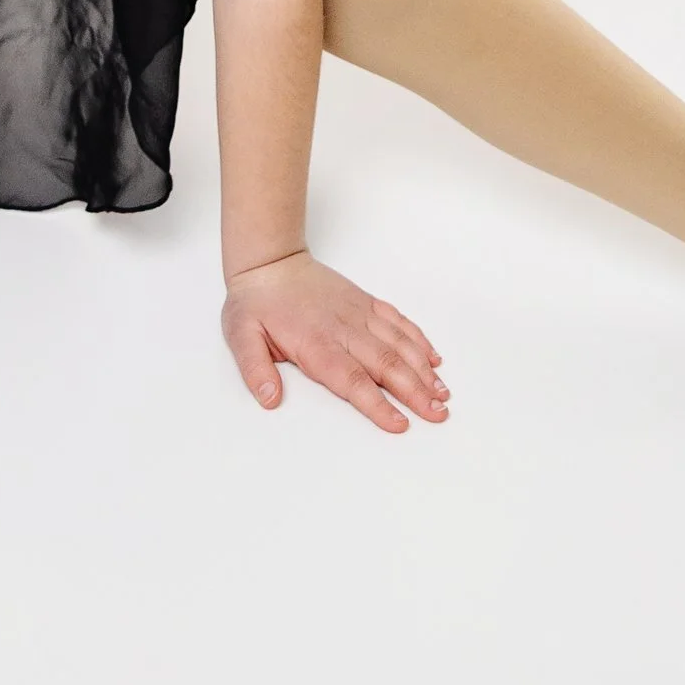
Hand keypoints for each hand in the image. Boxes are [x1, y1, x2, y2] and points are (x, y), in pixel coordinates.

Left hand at [221, 252, 449, 435]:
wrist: (270, 261)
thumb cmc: (255, 303)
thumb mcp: (241, 337)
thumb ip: (255, 369)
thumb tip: (270, 400)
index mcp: (316, 344)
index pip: (352, 380)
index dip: (377, 404)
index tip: (401, 424)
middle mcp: (344, 329)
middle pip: (386, 364)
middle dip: (415, 392)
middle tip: (438, 414)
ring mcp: (358, 313)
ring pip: (398, 343)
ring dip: (423, 369)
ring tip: (443, 393)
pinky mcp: (365, 302)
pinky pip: (397, 321)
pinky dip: (417, 339)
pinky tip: (433, 358)